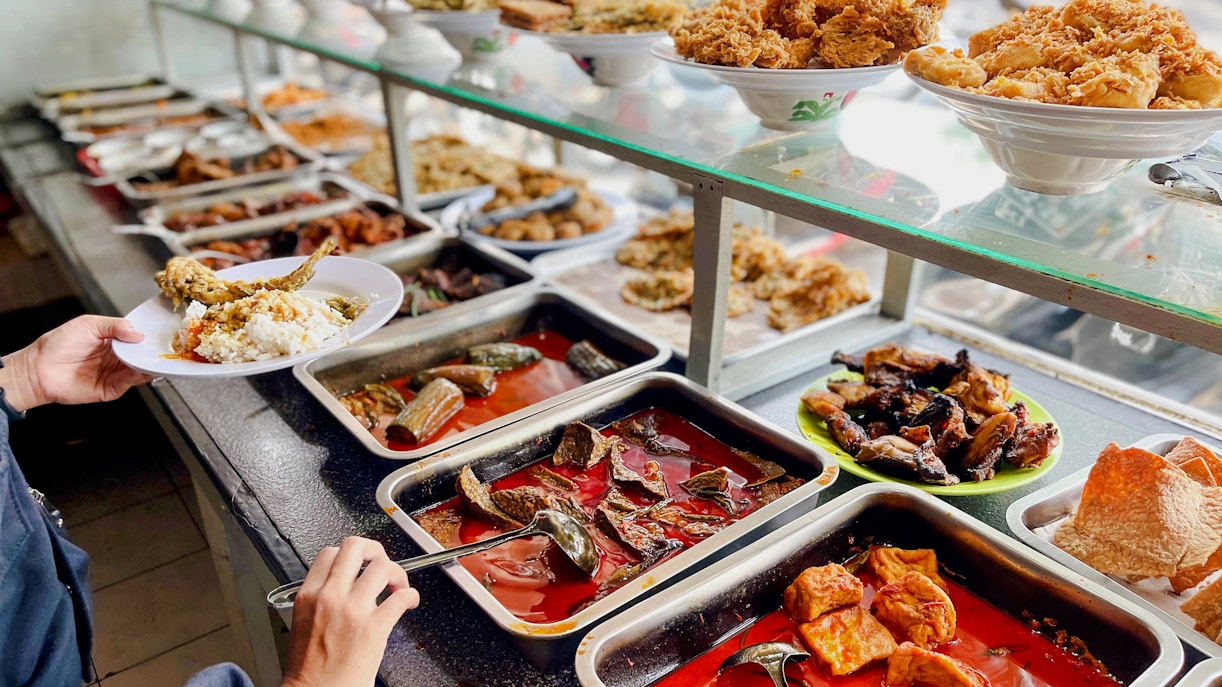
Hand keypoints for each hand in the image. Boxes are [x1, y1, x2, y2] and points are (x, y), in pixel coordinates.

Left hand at [0, 316, 152, 411]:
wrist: (39, 370)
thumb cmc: (57, 344)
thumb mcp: (88, 324)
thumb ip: (115, 325)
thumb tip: (138, 333)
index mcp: (112, 341)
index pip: (137, 339)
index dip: (149, 336)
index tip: (161, 333)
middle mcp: (116, 358)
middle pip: (142, 355)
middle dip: (153, 351)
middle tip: (166, 346)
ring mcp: (115, 374)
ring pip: (141, 369)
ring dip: (150, 363)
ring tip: (158, 356)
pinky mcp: (112, 389)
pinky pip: (131, 382)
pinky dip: (140, 375)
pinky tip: (143, 367)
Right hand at [281, 537, 419, 686]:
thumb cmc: (310, 669)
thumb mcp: (303, 622)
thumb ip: (320, 599)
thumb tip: (342, 585)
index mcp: (308, 596)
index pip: (330, 553)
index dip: (349, 553)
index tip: (360, 561)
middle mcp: (330, 597)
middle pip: (355, 547)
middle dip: (374, 550)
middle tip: (381, 561)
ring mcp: (354, 610)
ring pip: (382, 567)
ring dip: (397, 572)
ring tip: (398, 585)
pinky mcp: (375, 627)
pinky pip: (401, 597)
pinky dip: (411, 595)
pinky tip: (409, 602)